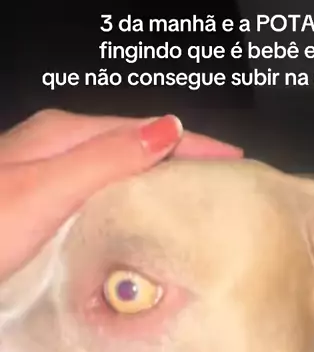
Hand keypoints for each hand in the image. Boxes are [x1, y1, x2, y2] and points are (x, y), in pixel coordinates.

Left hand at [0, 109, 242, 281]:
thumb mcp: (47, 191)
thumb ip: (106, 160)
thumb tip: (168, 130)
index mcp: (63, 136)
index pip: (146, 130)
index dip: (194, 142)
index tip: (236, 160)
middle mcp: (56, 149)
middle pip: (134, 145)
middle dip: (181, 158)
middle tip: (225, 183)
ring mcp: (45, 176)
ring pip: (116, 170)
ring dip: (156, 181)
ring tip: (194, 201)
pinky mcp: (39, 205)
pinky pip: (99, 194)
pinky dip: (129, 201)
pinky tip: (138, 221)